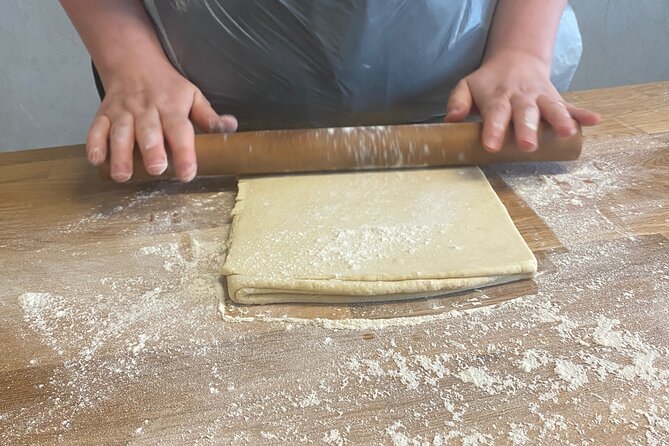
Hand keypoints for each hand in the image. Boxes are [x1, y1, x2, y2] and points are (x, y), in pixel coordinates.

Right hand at [87, 62, 236, 181]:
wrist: (134, 63)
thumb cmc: (168, 87)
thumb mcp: (193, 96)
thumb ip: (209, 117)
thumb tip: (230, 127)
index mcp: (171, 108)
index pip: (180, 131)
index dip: (185, 153)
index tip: (187, 173)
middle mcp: (146, 110)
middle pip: (148, 131)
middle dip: (151, 150)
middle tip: (156, 169)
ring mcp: (123, 112)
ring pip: (120, 132)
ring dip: (120, 153)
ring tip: (123, 175)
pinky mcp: (103, 114)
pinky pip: (96, 129)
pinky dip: (94, 144)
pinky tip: (96, 160)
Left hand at [445, 49, 599, 152]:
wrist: (515, 58)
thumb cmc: (487, 83)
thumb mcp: (466, 86)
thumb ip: (458, 102)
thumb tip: (451, 120)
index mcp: (498, 97)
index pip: (495, 113)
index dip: (493, 129)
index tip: (491, 145)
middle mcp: (521, 97)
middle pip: (525, 113)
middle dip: (528, 129)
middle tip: (528, 145)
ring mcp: (541, 97)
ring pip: (552, 108)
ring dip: (561, 120)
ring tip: (568, 133)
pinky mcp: (555, 98)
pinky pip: (570, 105)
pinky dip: (582, 113)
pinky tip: (594, 121)